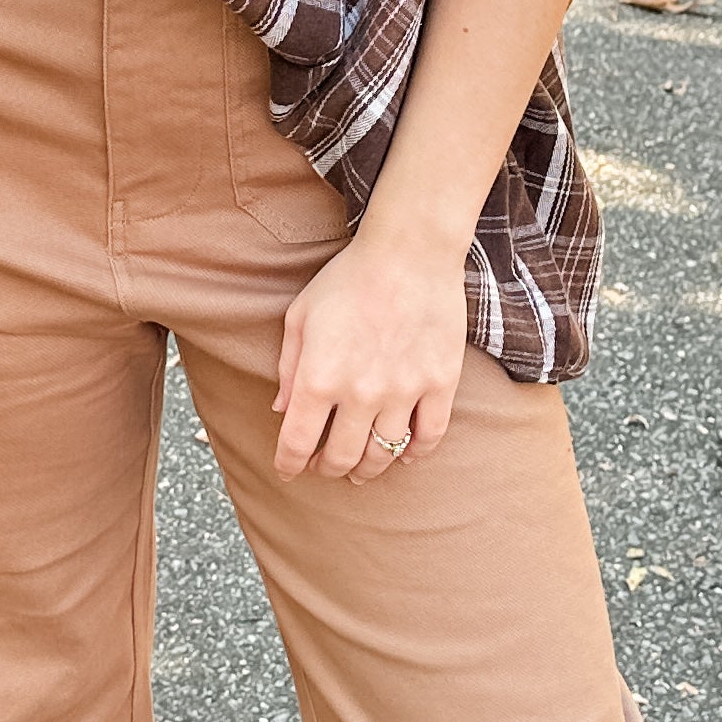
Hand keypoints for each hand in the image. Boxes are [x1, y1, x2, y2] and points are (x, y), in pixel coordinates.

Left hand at [272, 217, 468, 481]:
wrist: (410, 251)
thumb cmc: (348, 278)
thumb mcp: (300, 315)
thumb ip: (287, 367)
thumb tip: (281, 410)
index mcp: (318, 377)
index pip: (297, 443)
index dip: (289, 464)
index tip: (289, 469)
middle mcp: (359, 393)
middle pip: (341, 457)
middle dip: (328, 470)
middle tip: (326, 468)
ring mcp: (403, 391)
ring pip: (383, 454)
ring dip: (368, 468)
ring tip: (361, 468)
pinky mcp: (439, 384)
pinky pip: (429, 436)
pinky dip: (414, 453)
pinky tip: (404, 454)